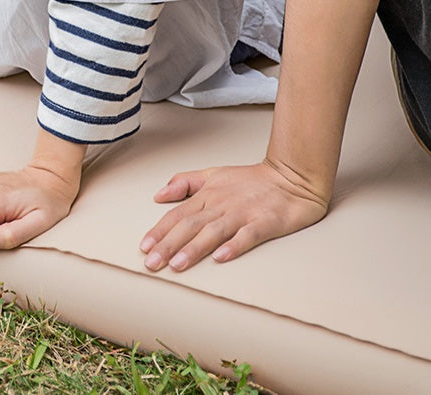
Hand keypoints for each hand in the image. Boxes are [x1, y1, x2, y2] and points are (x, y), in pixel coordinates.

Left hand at [138, 160, 329, 271]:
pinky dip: (234, 245)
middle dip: (169, 245)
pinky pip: (248, 235)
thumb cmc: (252, 180)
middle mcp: (222, 204)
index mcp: (208, 194)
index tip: (144, 246)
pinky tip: (221, 258)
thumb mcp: (213, 174)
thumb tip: (159, 194)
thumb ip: (185, 183)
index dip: (160, 230)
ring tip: (177, 264)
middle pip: (190, 225)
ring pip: (214, 231)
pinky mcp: (266, 222)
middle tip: (152, 263)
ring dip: (194, 248)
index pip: (178, 214)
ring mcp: (244, 213)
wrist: (292, 176)